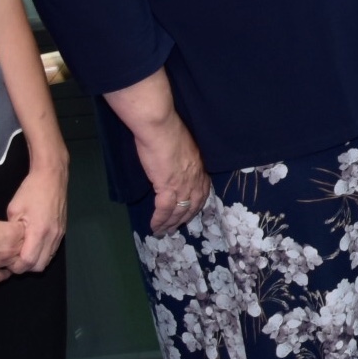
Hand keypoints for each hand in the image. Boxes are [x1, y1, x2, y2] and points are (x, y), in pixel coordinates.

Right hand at [0, 209, 31, 281]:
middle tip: (16, 245)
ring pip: (17, 266)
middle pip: (26, 251)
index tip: (21, 233)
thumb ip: (4, 230)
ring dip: (14, 261)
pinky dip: (3, 272)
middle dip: (23, 248)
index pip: (30, 235)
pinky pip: (2, 276)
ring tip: (9, 256)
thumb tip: (8, 234)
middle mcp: (9, 251)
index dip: (25, 234)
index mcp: (11, 234)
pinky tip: (0, 267)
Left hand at [7, 156, 70, 273]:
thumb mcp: (13, 210)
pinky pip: (52, 250)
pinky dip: (42, 253)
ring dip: (35, 260)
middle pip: (39, 266)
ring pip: (47, 260)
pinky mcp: (62, 231)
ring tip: (23, 251)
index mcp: (38, 231)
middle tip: (14, 257)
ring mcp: (59, 234)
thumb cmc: (30, 190)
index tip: (7, 260)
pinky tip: (33, 244)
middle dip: (25, 267)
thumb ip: (12, 231)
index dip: (16, 266)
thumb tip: (10, 244)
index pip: (28, 262)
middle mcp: (52, 236)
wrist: (52, 176)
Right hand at [129, 106, 210, 234]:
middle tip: (176, 227)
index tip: (190, 212)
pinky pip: (164, 210)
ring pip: (179, 211)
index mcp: (199, 167)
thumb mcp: (183, 146)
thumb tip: (175, 163)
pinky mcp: (167, 187)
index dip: (196, 204)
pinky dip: (159, 220)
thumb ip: (183, 158)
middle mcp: (195, 178)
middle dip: (184, 218)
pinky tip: (154, 227)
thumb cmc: (168, 130)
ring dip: (170, 223)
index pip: (202, 191)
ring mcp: (183, 184)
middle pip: (193, 205)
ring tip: (163, 232)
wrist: (160, 126)